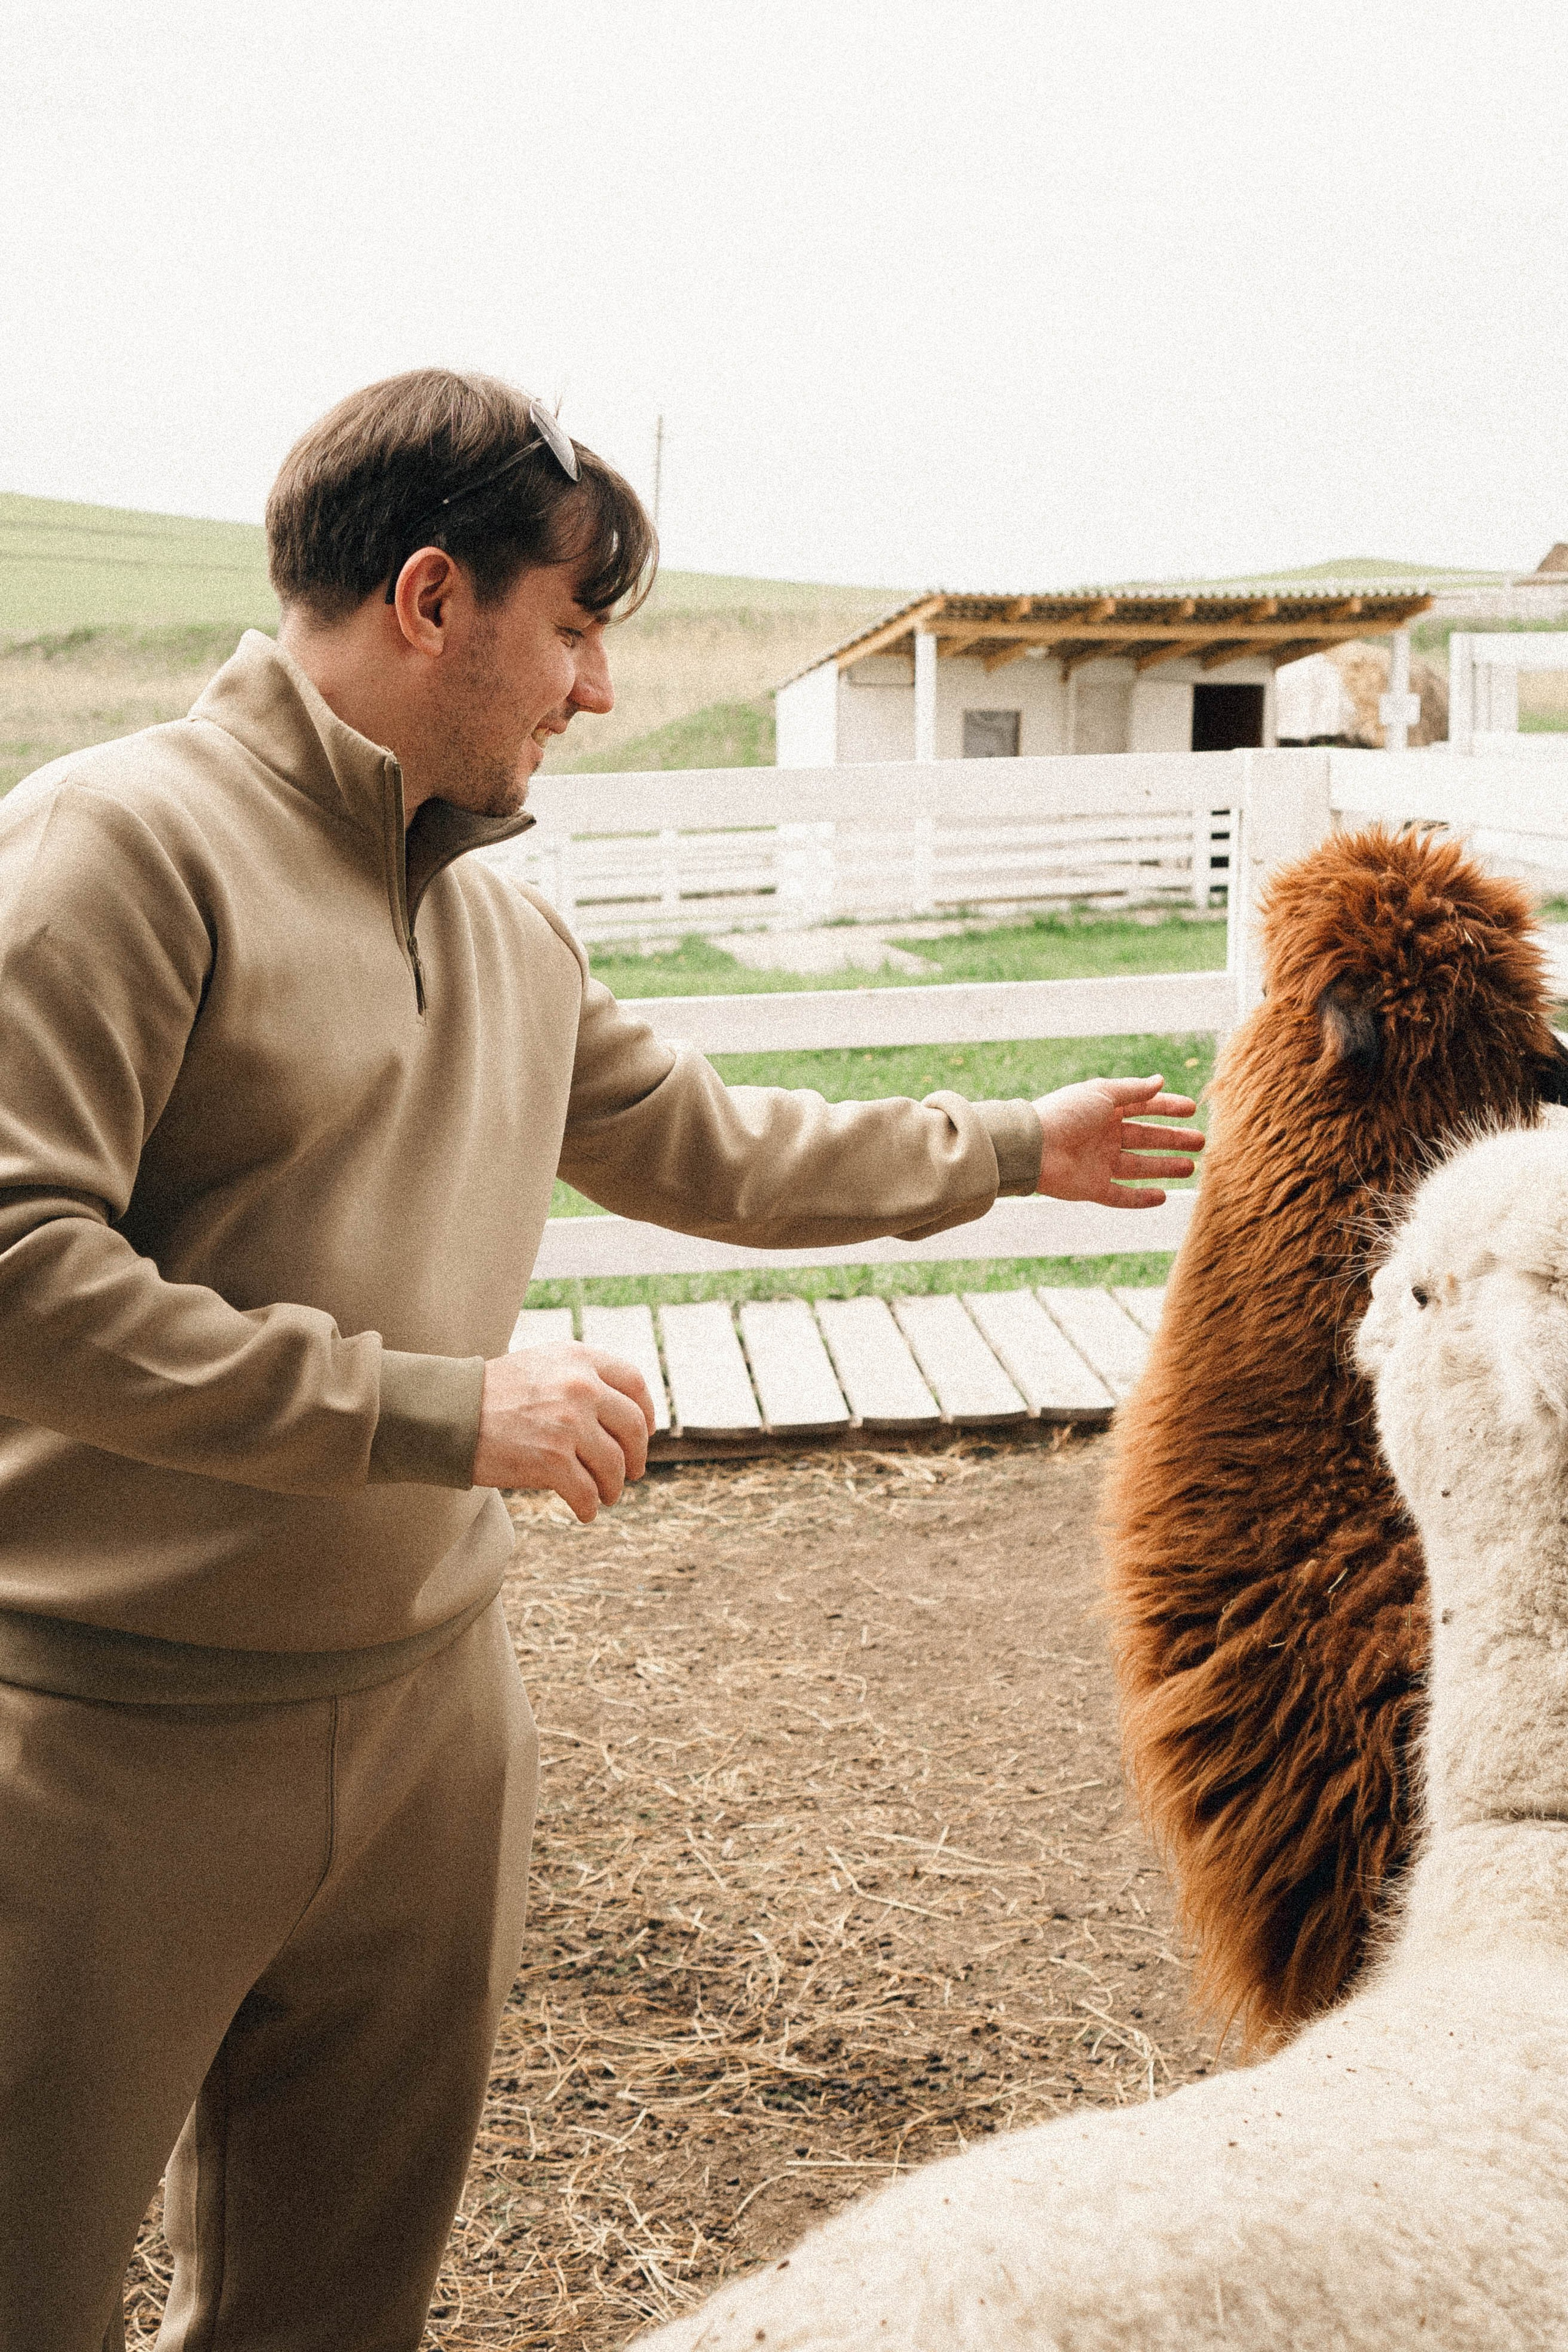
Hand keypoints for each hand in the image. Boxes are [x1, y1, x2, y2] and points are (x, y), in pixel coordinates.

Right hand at [472, 1343, 654, 1521]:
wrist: (449, 1414)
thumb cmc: (493, 1394)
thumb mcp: (543, 1365)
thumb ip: (582, 1377)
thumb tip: (624, 1411)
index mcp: (579, 1359)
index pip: (635, 1384)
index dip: (646, 1412)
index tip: (645, 1432)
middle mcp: (580, 1386)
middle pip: (632, 1428)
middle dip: (636, 1456)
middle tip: (631, 1472)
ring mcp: (568, 1424)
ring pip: (613, 1465)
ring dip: (612, 1487)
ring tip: (605, 1495)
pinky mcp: (551, 1460)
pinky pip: (587, 1491)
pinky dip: (589, 1506)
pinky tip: (585, 1511)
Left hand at [1032, 1074, 1204, 1208]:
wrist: (1033, 1147)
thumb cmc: (1065, 1113)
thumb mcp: (1103, 1093)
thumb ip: (1133, 1090)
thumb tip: (1160, 1081)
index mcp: (1105, 1110)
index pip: (1143, 1107)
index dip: (1167, 1108)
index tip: (1191, 1109)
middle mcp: (1104, 1136)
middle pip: (1146, 1138)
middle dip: (1173, 1139)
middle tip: (1200, 1141)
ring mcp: (1098, 1162)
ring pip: (1139, 1166)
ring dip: (1165, 1166)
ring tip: (1191, 1167)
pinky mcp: (1092, 1187)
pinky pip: (1121, 1195)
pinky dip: (1141, 1198)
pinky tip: (1164, 1195)